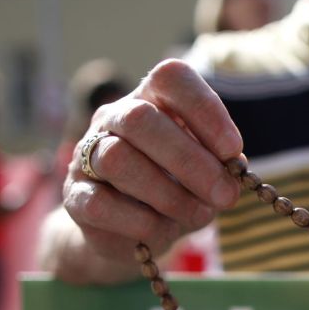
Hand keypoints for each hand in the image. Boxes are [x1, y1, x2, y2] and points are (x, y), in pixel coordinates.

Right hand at [63, 59, 243, 260]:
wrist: (132, 233)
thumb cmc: (176, 191)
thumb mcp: (205, 175)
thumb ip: (219, 167)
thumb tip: (231, 174)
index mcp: (152, 99)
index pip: (170, 77)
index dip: (205, 109)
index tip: (233, 150)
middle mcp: (113, 118)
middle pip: (140, 119)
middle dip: (191, 161)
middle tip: (224, 195)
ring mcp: (87, 155)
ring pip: (116, 159)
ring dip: (168, 194)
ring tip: (198, 215)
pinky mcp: (75, 196)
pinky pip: (100, 203)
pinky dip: (140, 221)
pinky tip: (160, 231)